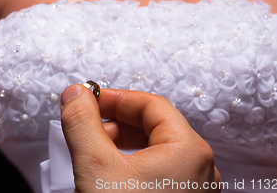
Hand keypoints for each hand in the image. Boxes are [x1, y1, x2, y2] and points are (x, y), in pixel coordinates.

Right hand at [60, 84, 220, 192]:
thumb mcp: (96, 168)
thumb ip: (82, 124)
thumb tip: (75, 93)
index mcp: (190, 151)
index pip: (150, 104)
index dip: (115, 99)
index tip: (88, 100)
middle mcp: (201, 169)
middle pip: (153, 126)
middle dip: (115, 123)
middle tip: (86, 125)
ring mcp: (194, 190)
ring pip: (155, 151)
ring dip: (121, 146)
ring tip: (92, 152)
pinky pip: (159, 173)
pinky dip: (132, 167)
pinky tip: (110, 176)